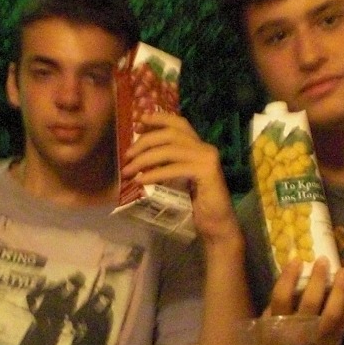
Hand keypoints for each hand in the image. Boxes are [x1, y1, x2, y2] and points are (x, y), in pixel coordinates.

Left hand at [120, 109, 239, 248]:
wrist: (216, 225)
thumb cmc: (196, 205)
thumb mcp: (178, 178)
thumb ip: (168, 163)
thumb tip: (140, 155)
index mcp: (199, 146)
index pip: (179, 123)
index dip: (158, 119)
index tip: (137, 121)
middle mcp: (205, 147)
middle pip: (171, 134)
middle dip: (145, 141)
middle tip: (127, 154)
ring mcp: (207, 159)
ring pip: (170, 150)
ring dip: (145, 158)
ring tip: (129, 170)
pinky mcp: (206, 172)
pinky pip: (174, 168)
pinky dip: (155, 173)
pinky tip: (142, 181)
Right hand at [267, 258, 343, 344]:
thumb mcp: (264, 331)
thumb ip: (274, 310)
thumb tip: (290, 281)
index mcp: (277, 328)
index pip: (281, 298)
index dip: (288, 278)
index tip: (296, 260)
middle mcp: (299, 333)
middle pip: (310, 303)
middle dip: (318, 279)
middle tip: (324, 260)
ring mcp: (319, 340)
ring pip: (334, 312)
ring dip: (340, 289)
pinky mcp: (334, 344)